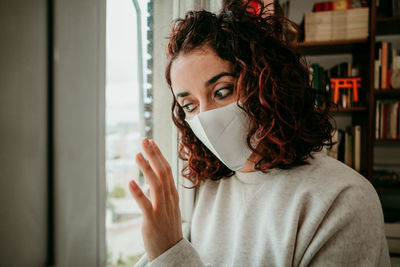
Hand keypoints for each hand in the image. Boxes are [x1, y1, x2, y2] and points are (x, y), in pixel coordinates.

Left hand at [128, 138, 182, 261]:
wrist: (171, 252)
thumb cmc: (167, 229)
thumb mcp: (169, 208)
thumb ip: (162, 193)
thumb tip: (151, 178)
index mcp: (172, 196)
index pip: (167, 170)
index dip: (159, 155)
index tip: (152, 143)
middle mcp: (169, 200)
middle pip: (163, 173)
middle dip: (154, 155)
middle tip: (145, 140)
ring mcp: (162, 210)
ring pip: (156, 185)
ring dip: (147, 168)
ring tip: (137, 155)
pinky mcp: (152, 221)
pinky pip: (145, 205)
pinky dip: (139, 192)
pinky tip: (131, 182)